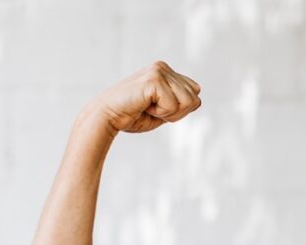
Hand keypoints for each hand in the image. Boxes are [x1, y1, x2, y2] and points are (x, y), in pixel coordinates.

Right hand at [86, 60, 201, 133]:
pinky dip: (161, 113)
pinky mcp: (154, 79)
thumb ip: (180, 103)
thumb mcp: (163, 110)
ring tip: (148, 107)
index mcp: (166, 72)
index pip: (195, 93)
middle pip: (195, 99)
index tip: (158, 109)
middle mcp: (163, 67)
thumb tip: (198, 100)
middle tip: (152, 110)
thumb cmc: (132, 116)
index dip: (181, 109)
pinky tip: (144, 106)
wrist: (107, 117)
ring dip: (169, 113)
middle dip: (177, 113)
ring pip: (188, 102)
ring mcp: (159, 70)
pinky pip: (174, 105)